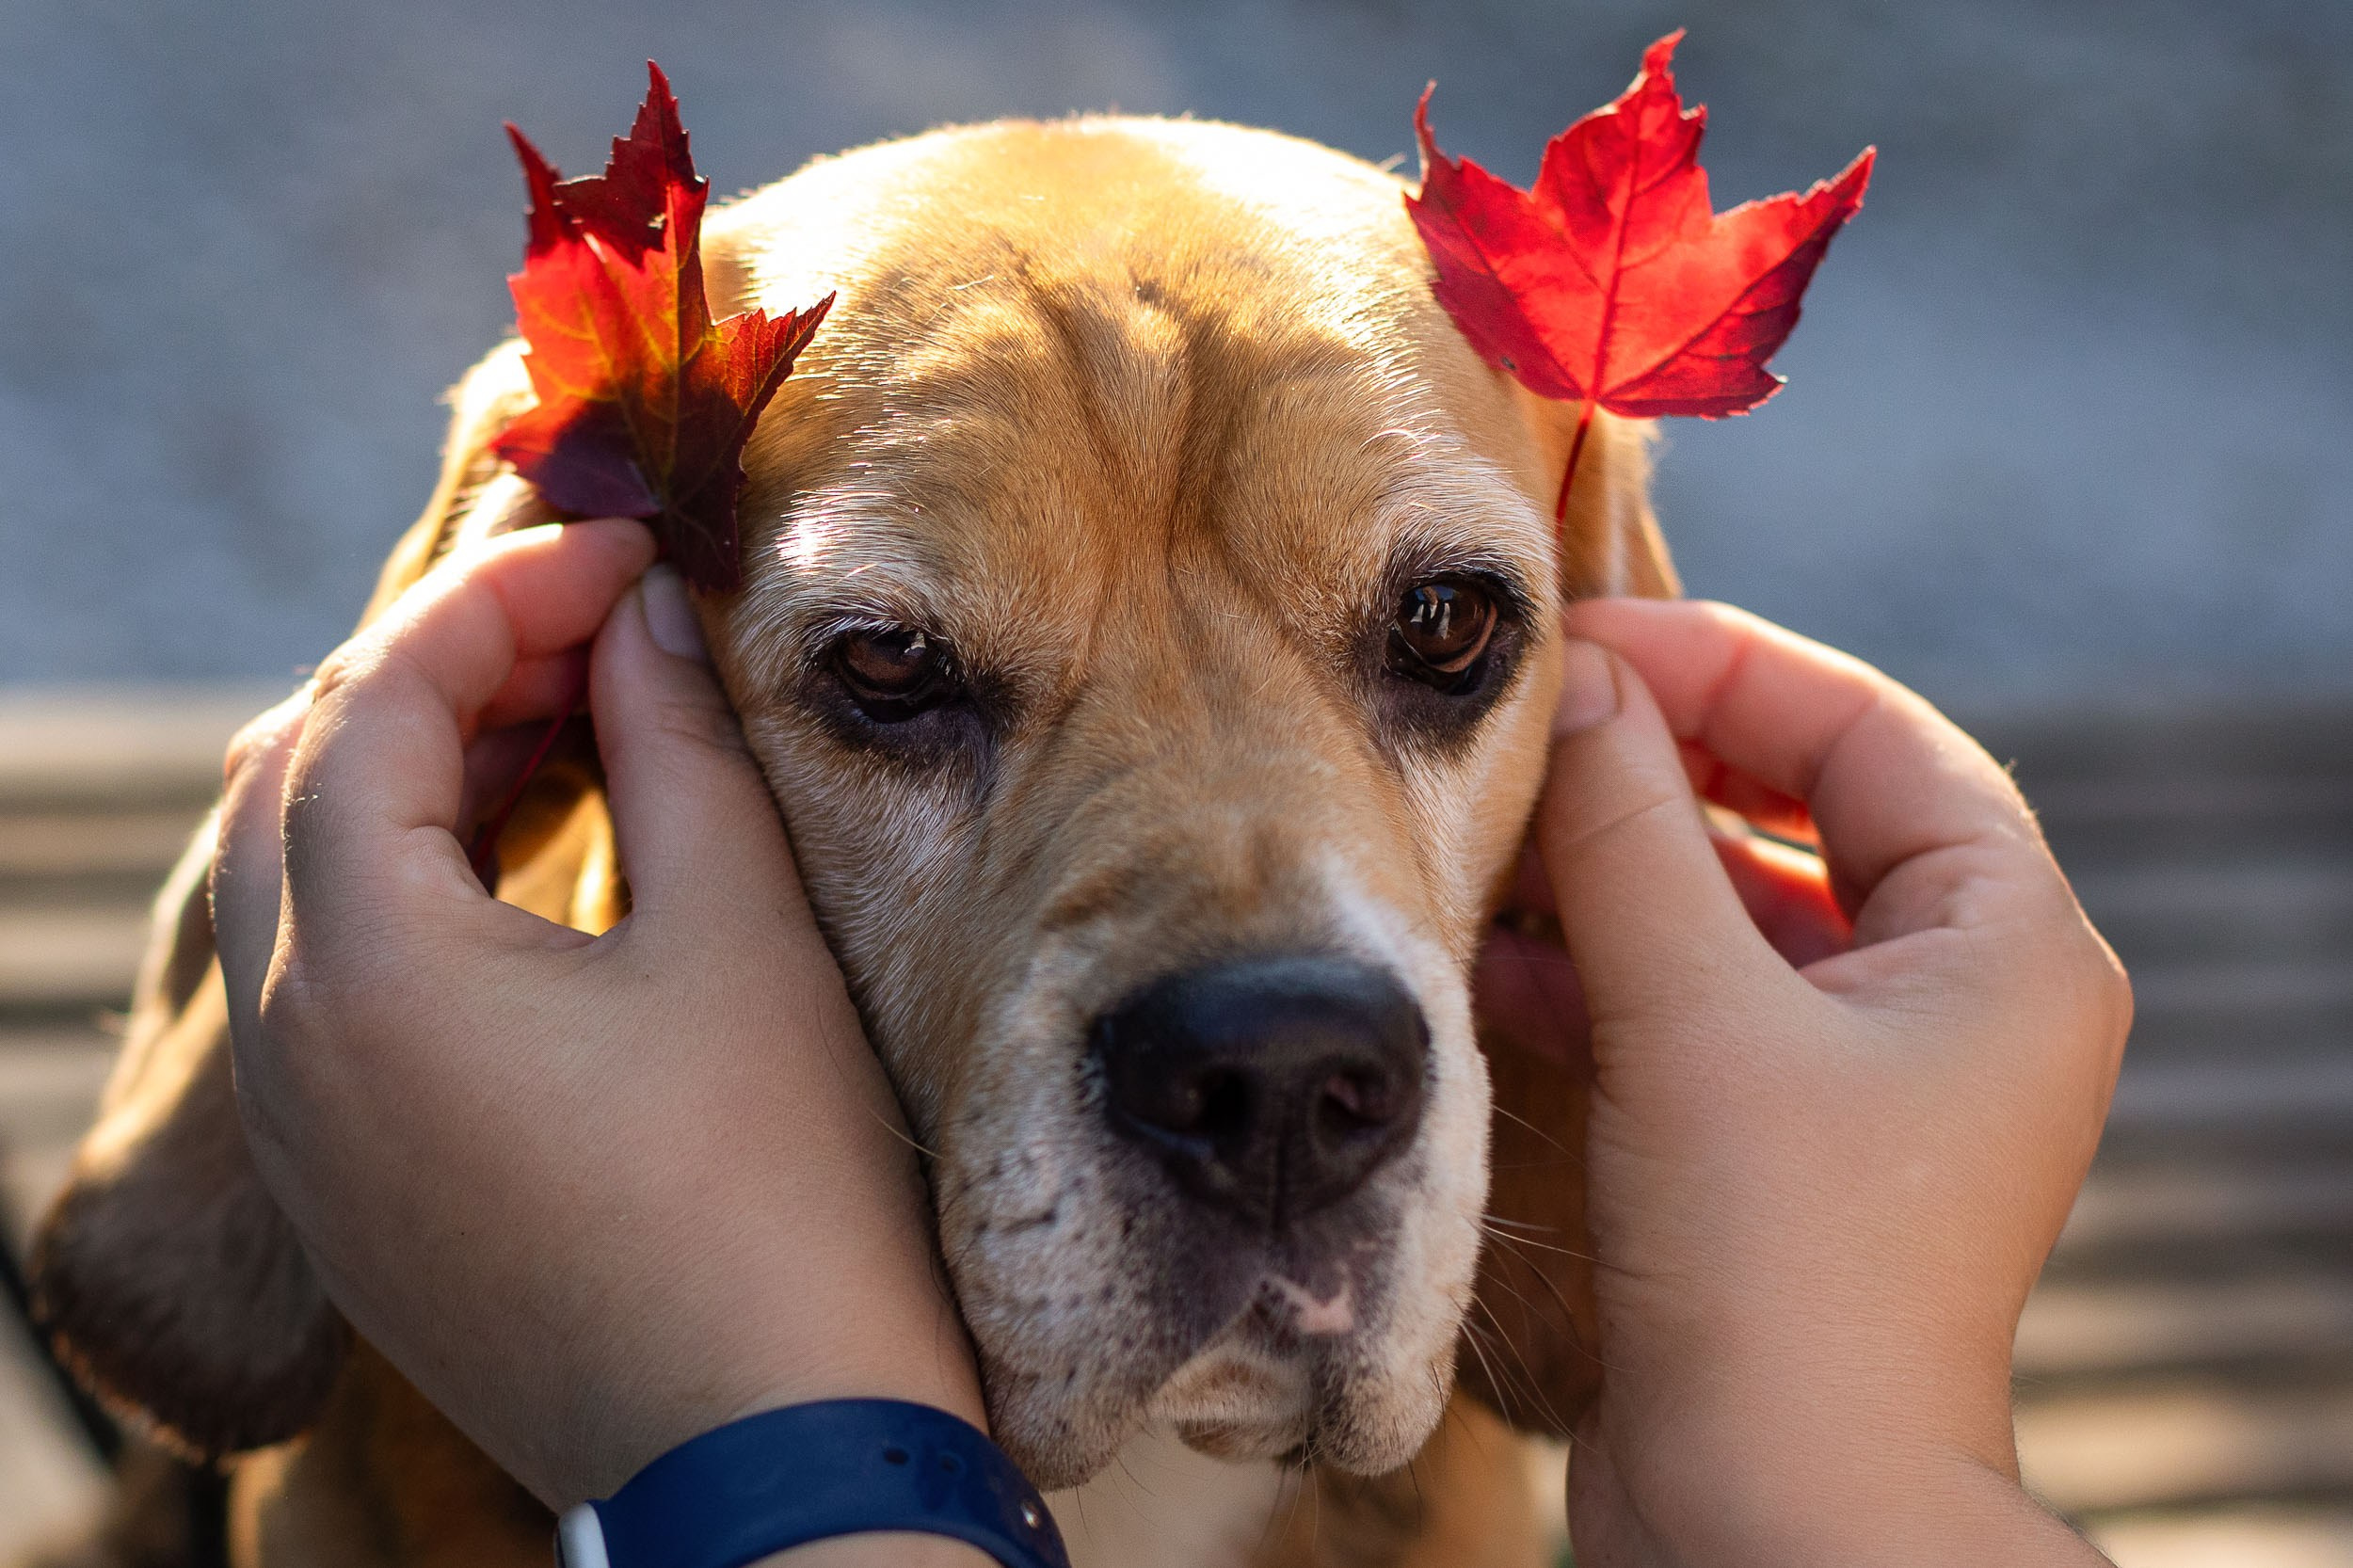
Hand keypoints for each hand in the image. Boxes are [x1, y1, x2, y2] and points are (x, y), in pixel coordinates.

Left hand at [209, 518, 985, 1532]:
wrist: (780, 1457)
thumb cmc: (780, 1195)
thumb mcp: (742, 932)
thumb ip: (679, 740)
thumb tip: (648, 611)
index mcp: (368, 973)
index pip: (373, 704)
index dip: (499, 597)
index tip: (623, 552)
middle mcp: (293, 1056)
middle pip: (297, 781)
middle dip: (440, 674)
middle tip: (594, 632)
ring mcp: (311, 1144)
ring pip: (299, 890)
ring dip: (417, 781)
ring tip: (572, 730)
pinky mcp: (357, 1204)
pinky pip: (332, 997)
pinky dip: (410, 898)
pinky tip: (531, 872)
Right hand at [1496, 599, 2128, 1565]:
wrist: (1773, 1516)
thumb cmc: (1777, 1270)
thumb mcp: (1694, 1017)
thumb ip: (1631, 830)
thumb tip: (1581, 674)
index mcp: (2008, 946)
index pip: (1871, 735)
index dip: (1726, 667)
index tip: (1587, 639)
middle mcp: (1964, 1000)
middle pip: (1808, 812)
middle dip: (1665, 765)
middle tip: (1538, 721)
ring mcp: (1877, 1077)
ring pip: (1743, 910)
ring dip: (1622, 868)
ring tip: (1502, 832)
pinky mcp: (1790, 1144)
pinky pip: (1705, 1004)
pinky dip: (1611, 968)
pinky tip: (1502, 956)